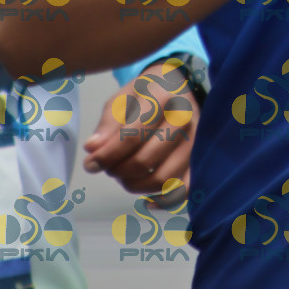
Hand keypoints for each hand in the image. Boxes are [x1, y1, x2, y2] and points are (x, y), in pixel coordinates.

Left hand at [83, 57, 200, 204]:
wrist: (176, 87)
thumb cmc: (146, 93)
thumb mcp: (122, 99)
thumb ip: (108, 124)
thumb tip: (93, 150)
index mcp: (163, 99)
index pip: (131, 137)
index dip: (106, 156)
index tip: (90, 164)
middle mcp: (184, 120)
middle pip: (145, 161)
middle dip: (118, 170)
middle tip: (108, 168)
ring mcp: (195, 142)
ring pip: (163, 179)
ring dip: (135, 185)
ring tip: (124, 176)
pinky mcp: (199, 159)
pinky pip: (185, 190)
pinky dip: (164, 201)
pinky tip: (146, 200)